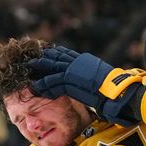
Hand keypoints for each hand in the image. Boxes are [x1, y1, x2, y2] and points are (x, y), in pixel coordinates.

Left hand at [28, 45, 144, 124]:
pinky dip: (43, 84)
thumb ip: (92, 77)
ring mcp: (73, 70)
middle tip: (31, 60)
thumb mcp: (102, 79)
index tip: (45, 53)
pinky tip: (36, 87)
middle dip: (43, 59)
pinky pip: (53, 81)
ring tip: (28, 71)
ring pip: (51, 67)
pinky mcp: (70, 80)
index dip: (53, 53)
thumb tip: (91, 83)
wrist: (118, 91)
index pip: (65, 53)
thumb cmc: (115, 89)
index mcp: (85, 61)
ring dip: (39, 69)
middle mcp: (78, 62)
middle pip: (56, 57)